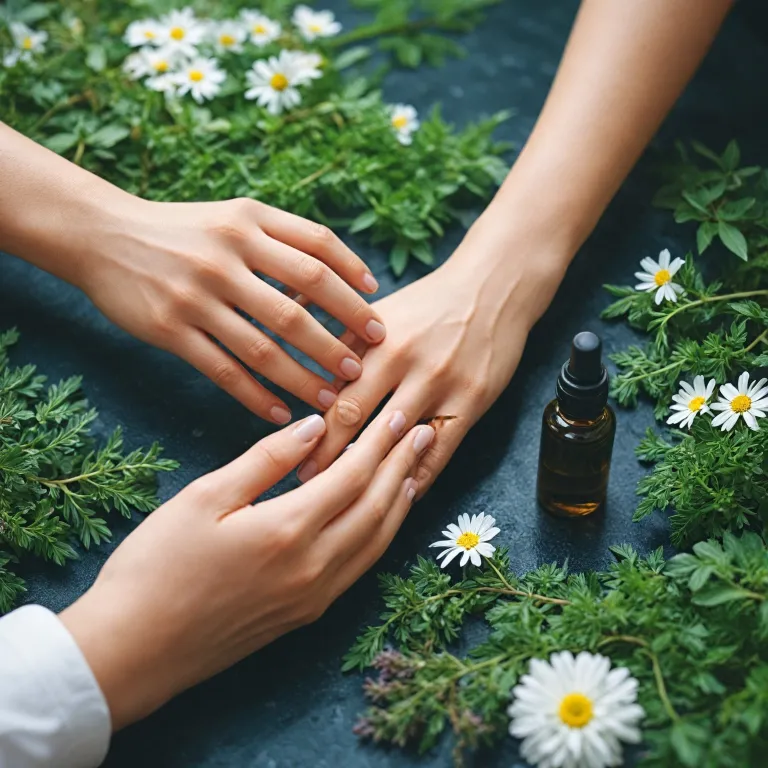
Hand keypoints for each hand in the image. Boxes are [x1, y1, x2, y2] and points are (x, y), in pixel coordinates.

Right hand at [59, 410, 434, 728]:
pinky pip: (361, 566)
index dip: (382, 442)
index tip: (402, 414)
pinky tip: (383, 518)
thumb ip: (266, 460)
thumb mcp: (205, 497)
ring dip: (401, 500)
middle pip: (376, 505)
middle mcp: (314, 566)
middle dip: (403, 464)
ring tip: (416, 468)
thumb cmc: (157, 566)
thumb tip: (314, 426)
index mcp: (289, 529)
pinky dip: (381, 534)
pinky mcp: (305, 613)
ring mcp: (314, 595)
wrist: (134, 650)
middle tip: (426, 430)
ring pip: (377, 540)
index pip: (354, 474)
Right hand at [77, 195, 385, 422]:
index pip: (318, 248)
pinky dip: (256, 397)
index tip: (377, 312)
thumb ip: (283, 238)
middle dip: (338, 339)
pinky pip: (224, 371)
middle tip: (363, 366)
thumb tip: (343, 276)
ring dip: (304, 377)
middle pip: (299, 303)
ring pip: (264, 347)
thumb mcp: (233, 217)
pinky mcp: (169, 330)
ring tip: (332, 399)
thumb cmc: (183, 230)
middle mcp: (226, 256)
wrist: (103, 235)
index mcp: (248, 222)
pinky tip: (282, 414)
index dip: (354, 280)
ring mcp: (196, 295)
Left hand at [298, 217, 568, 494]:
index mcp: (383, 342)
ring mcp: (445, 386)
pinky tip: (397, 494)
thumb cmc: (428, 304)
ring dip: (372, 474)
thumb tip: (296, 362)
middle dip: (331, 460)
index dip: (315, 435)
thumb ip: (342, 341)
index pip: (339, 399)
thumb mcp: (381, 312)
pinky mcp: (473, 403)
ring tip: (346, 500)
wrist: (492, 288)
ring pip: (401, 444)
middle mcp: (412, 365)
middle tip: (308, 488)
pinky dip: (418, 476)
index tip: (294, 460)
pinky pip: (441, 451)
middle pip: (363, 424)